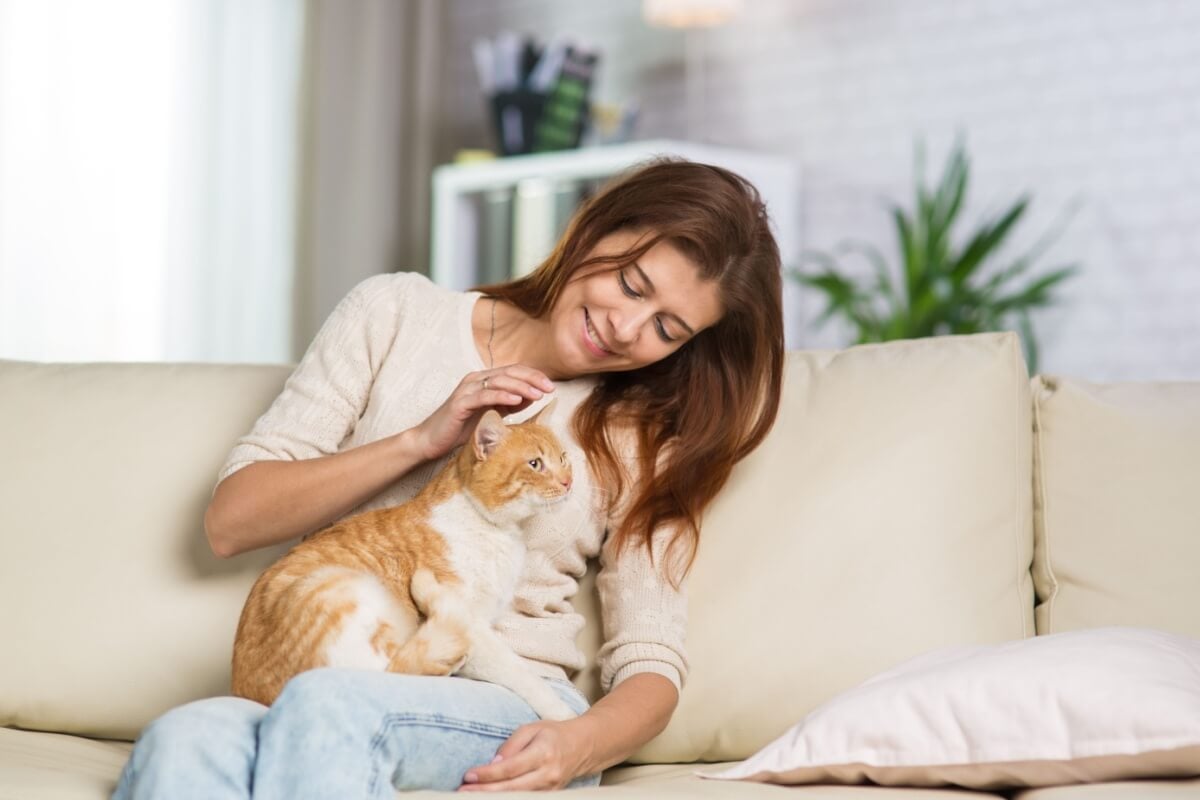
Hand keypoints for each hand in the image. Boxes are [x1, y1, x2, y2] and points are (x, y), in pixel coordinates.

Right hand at [411, 366, 554, 461]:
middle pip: (509, 372)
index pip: (513, 371)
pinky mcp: (460, 403)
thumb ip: (510, 405)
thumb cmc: (461, 428)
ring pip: (498, 381)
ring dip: (521, 386)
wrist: (431, 440)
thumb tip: (533, 397)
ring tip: (537, 394)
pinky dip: (502, 396)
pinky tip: (517, 400)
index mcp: (484, 380)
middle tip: (549, 388)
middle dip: (532, 379)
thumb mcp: (492, 414)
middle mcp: (475, 380)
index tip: (551, 386)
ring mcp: (467, 389)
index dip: (534, 376)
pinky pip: (484, 396)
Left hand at [457, 718, 594, 791]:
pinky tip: (490, 796)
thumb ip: (511, 746)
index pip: (510, 768)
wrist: (582, 746)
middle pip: (511, 789)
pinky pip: (525, 799)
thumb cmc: (553, 734)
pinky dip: (507, 798)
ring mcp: (551, 789)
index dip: (487, 774)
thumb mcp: (531, 729)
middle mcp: (548, 775)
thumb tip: (492, 764)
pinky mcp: (550, 796)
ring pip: (518, 797)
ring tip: (471, 795)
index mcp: (543, 753)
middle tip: (461, 790)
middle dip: (484, 791)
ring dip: (492, 798)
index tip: (468, 775)